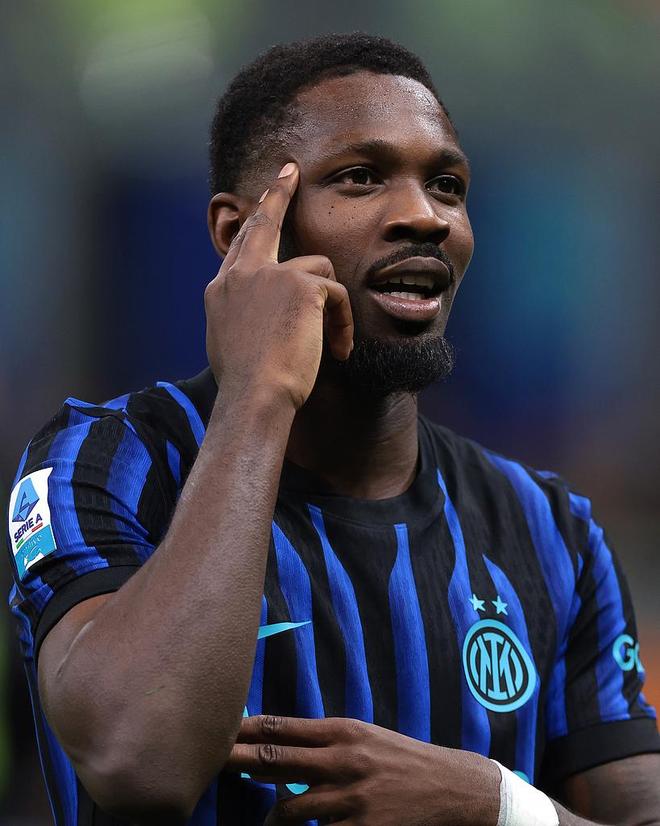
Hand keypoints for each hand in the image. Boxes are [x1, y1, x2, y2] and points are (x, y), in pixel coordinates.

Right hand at [204, 163, 353, 410]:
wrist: (254, 396)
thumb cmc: (248, 386)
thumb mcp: (233, 344)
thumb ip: (246, 315)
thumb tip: (260, 312)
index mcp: (223, 289)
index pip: (242, 245)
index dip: (254, 221)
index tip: (263, 200)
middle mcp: (241, 274)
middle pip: (263, 223)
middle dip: (276, 194)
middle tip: (289, 171)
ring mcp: (269, 275)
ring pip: (318, 269)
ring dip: (331, 305)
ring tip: (330, 342)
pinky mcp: (300, 284)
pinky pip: (335, 293)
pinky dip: (343, 322)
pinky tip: (338, 349)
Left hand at [224, 715, 500, 824]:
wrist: (453, 787)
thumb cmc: (402, 760)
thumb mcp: (365, 737)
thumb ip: (325, 741)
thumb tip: (279, 744)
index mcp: (343, 731)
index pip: (282, 728)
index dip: (247, 730)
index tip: (220, 730)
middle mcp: (344, 760)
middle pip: (276, 759)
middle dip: (238, 761)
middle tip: (210, 761)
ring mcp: (352, 798)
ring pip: (290, 810)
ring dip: (273, 819)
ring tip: (270, 823)